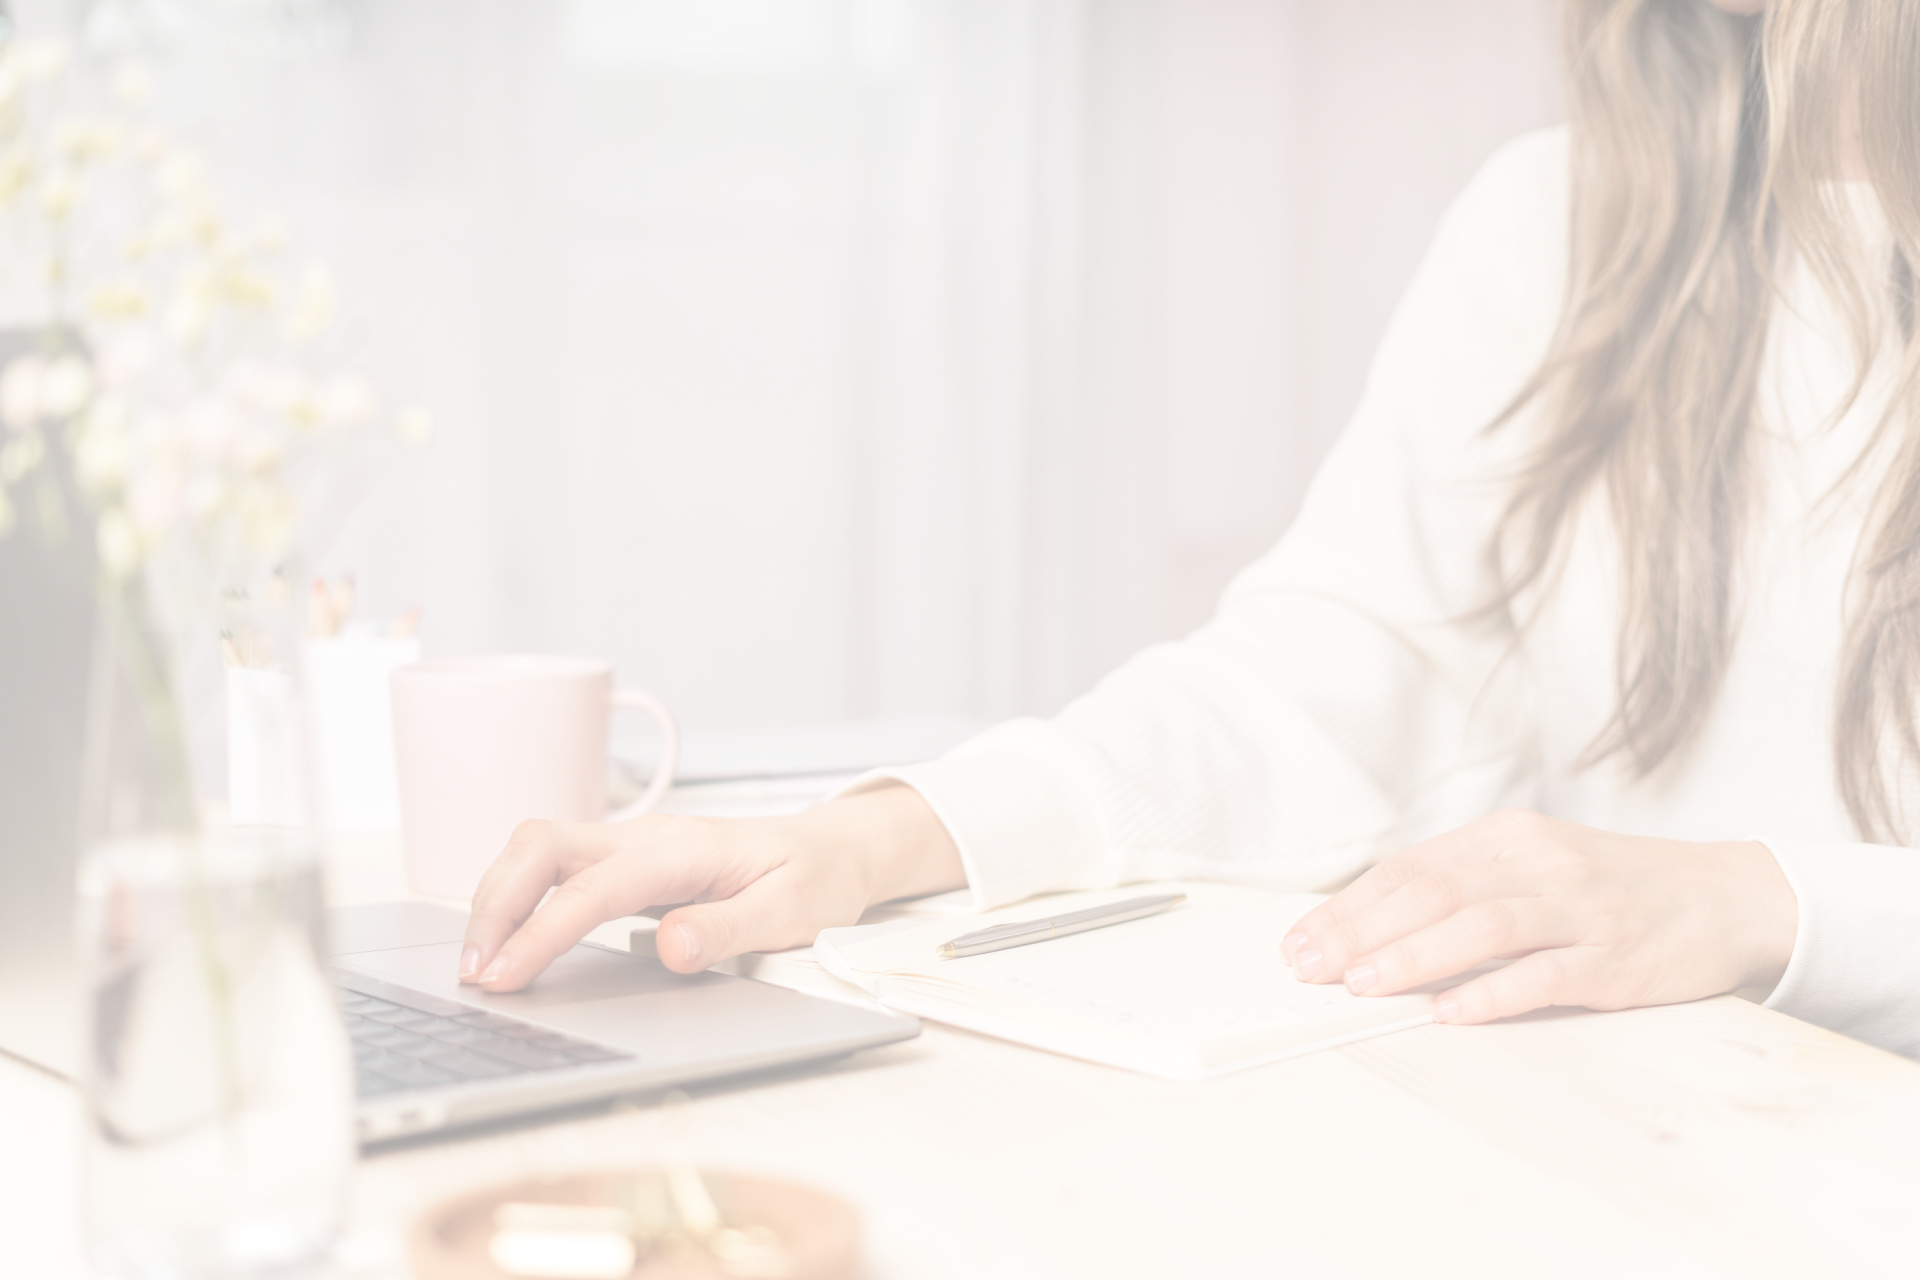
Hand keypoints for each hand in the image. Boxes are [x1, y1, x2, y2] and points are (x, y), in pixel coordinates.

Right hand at [458, 784, 964, 991]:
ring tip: (479, 965)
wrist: (833, 849)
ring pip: (537, 850)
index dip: (541, 932)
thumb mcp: (793, 913)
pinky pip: (552, 866)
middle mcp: (647, 836)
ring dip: (497, 898)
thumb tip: (672, 947)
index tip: (505, 976)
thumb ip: (730, 929)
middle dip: (494, 904)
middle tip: (474, 973)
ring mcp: (631, 844)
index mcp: (684, 848)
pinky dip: (517, 897)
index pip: (592, 887)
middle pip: (541, 846)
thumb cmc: (816, 879)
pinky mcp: (624, 861)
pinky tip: (507, 939)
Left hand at [1278, 809, 1797, 1022]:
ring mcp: (1578, 908)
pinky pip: (1545, 974)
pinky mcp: (1615, 957)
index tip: (1299, 944)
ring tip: (1365, 985)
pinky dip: (1493, 993)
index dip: (1349, 908)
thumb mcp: (1531, 869)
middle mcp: (1537, 863)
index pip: (1408, 869)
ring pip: (1482, 926)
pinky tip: (1450, 1012)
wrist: (1725, 897)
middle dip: (1363, 932)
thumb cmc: (1609, 890)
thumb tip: (1367, 933)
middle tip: (1312, 969)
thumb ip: (1462, 891)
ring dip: (1416, 956)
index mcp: (1505, 838)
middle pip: (1434, 892)